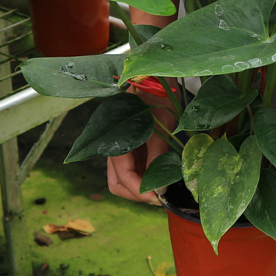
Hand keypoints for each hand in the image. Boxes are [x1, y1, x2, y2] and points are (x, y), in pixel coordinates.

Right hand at [107, 88, 177, 204]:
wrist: (154, 78)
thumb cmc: (156, 97)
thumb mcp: (160, 126)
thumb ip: (158, 157)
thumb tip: (160, 188)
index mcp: (116, 141)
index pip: (123, 178)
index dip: (140, 191)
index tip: (159, 197)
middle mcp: (114, 147)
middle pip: (118, 184)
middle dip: (137, 194)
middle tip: (159, 197)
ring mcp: (121, 148)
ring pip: (122, 179)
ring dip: (139, 187)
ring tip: (161, 188)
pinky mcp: (129, 147)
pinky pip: (132, 169)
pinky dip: (144, 176)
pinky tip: (159, 175)